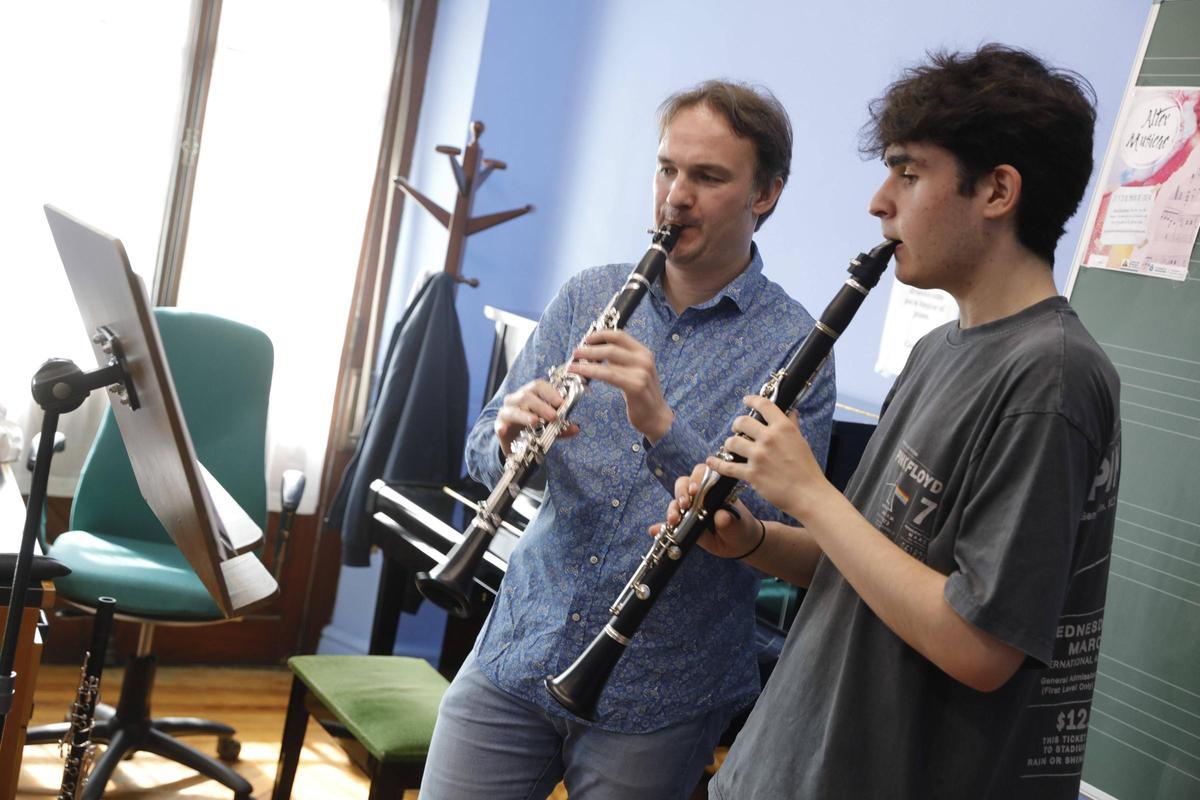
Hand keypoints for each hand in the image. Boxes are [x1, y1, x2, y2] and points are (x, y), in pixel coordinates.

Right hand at [494, 379, 579, 455]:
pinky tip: (503, 430)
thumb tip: (576, 428)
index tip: (561, 403)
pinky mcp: (499, 426)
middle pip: (527, 395)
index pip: (538, 386)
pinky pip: (499, 425)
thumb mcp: (550, 428)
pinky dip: (501, 427)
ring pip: (514, 409)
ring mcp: (506, 412)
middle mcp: (517, 400)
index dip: (550, 392)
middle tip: (553, 416)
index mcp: (530, 395)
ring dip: (525, 415)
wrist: (515, 443)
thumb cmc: (533, 428)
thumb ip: (561, 427)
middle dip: (541, 405)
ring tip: (535, 421)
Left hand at [566, 329, 673, 441]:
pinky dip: (591, 372)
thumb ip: (620, 360)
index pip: (620, 336)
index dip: (601, 335)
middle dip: (589, 349)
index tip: (586, 339)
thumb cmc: (641, 394)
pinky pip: (609, 375)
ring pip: (608, 360)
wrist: (656, 416)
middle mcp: (644, 359)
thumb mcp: (634, 371)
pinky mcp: (636, 386)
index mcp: (643, 352)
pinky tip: (581, 374)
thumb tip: (596, 352)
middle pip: (611, 347)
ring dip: (587, 361)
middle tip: (575, 352)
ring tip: (572, 365)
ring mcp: (641, 372)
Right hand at [648, 463, 760, 558]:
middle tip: (685, 504)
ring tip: (673, 519)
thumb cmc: (740, 528)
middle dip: (681, 492)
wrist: (739, 545)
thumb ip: (729, 520)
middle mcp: (700, 495)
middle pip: (683, 484)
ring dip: (672, 508)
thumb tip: (721, 516)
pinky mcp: (683, 523)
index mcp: (714, 488)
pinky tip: (655, 530)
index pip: (702, 473)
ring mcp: (690, 509)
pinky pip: (669, 522)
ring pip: (675, 501)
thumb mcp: (737, 524)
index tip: (696, 490)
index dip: (696, 478)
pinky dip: (661, 526)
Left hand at [705, 395, 831, 519]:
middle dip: (737, 424)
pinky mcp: (751, 474)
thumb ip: (792, 426)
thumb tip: (791, 412)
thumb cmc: (807, 470)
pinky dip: (717, 463)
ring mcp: (758, 456)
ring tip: (732, 447)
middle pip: (742, 422)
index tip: (746, 400)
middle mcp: (769, 439)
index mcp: (783, 428)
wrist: (808, 494)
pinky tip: (711, 461)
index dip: (752, 400)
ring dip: (730, 444)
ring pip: (732, 442)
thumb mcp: (802, 442)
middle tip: (738, 428)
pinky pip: (727, 467)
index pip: (764, 406)